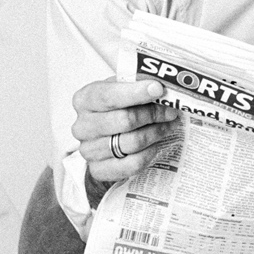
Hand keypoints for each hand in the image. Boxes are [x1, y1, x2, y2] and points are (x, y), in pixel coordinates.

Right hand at [71, 76, 179, 204]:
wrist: (105, 139)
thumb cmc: (116, 109)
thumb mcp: (122, 89)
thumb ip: (138, 84)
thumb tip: (163, 84)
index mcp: (85, 100)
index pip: (109, 96)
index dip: (136, 93)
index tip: (159, 89)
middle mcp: (82, 126)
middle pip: (125, 120)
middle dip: (154, 114)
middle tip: (171, 110)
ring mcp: (88, 150)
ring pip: (131, 142)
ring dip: (156, 133)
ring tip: (168, 125)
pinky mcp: (98, 170)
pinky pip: (132, 164)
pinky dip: (149, 153)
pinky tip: (156, 144)